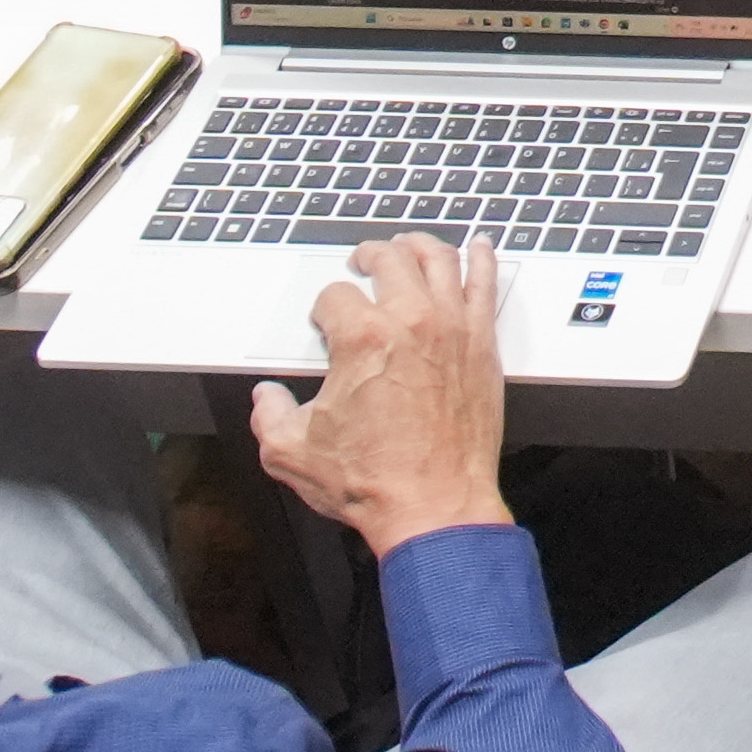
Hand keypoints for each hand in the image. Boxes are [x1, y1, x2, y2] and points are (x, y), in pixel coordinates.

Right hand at [249, 234, 519, 548]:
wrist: (434, 506)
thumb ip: (270, 415)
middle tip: (363, 262)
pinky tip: (480, 248)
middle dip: (369, 256)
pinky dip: (482, 259)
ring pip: (438, 260)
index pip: (334, 296)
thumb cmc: (373, 481)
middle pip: (389, 259)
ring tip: (408, 246)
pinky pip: (485, 286)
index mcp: (361, 339)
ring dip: (418, 246)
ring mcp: (452, 329)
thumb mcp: (292, 453)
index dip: (323, 308)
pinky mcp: (482, 346)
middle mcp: (410, 322)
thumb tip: (266, 397)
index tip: (326, 322)